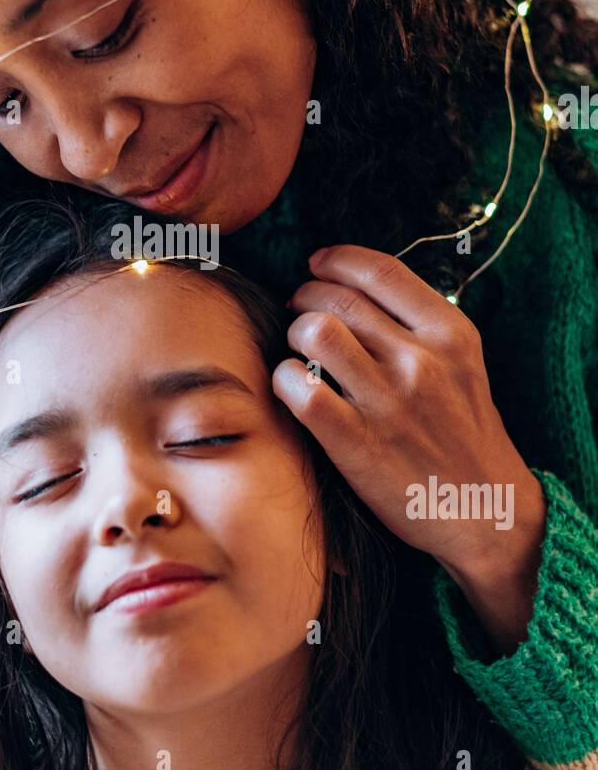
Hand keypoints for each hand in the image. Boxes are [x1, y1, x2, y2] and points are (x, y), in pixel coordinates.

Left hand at [272, 245, 546, 648]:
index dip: (337, 259)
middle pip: (338, 298)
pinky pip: (299, 388)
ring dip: (294, 333)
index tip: (318, 263)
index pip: (381, 272)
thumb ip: (418, 324)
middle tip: (299, 309)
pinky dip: (284, 378)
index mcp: (450, 333)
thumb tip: (353, 288)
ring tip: (298, 348)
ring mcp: (388, 401)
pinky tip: (292, 385)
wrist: (485, 510)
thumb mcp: (462, 364)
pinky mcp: (356, 442)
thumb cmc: (464, 434)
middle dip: (306, 295)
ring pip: (315, 333)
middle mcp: (421, 361)